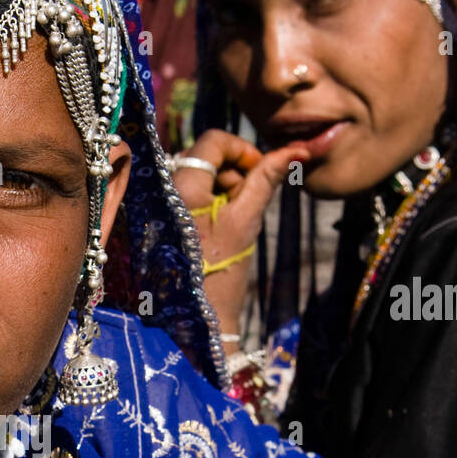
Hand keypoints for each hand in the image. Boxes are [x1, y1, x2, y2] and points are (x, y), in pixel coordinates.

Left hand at [172, 131, 310, 332]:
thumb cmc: (222, 271)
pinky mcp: (159, 218)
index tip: (259, 171)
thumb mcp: (247, 221)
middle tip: (246, 203)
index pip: (213, 140)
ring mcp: (158, 204)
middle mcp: (162, 188)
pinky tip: (216, 228)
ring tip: (232, 221)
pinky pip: (186, 193)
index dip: (242, 150)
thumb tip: (298, 149)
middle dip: (232, 172)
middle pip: (204, 156)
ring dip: (221, 187)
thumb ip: (266, 179)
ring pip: (197, 174)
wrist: (196, 317)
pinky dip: (207, 201)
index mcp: (181, 185)